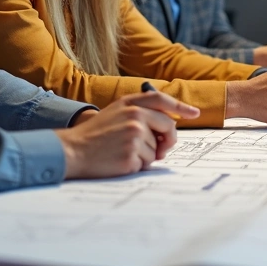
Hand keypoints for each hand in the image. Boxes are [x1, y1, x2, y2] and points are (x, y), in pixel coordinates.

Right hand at [57, 91, 199, 178]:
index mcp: (130, 103)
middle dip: (168, 140)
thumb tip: (166, 128)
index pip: (162, 100)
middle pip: (168, 127)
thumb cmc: (94, 134)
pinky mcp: (132, 155)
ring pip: (156, 149)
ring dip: (145, 155)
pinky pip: (147, 163)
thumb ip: (139, 113)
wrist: (72, 151)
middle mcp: (135, 116)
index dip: (181, 106)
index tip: (194, 113)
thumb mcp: (115, 113)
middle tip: (161, 149)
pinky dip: (137, 165)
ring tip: (122, 152)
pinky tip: (120, 161)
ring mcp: (134, 136)